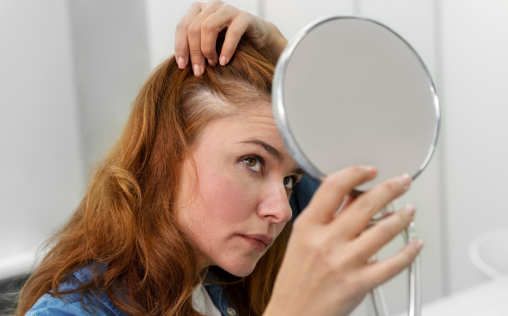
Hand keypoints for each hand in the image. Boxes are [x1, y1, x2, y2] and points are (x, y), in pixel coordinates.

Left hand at [175, 0, 286, 75]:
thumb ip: (194, 46)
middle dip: (194, 52)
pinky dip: (226, 49)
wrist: (256, 38)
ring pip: (208, 27)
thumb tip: (180, 64)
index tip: (182, 66)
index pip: (183, 26)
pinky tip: (224, 62)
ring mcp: (228, 9)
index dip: (180, 47)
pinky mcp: (244, 17)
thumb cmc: (228, 42)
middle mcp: (212, 6)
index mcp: (199, 9)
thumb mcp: (208, 42)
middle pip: (194, 28)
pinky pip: (232, 33)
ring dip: (207, 50)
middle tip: (198, 71)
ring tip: (212, 65)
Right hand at [265, 166, 422, 315]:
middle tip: (402, 182)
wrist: (293, 314)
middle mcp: (326, 241)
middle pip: (365, 204)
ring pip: (384, 230)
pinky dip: (409, 251)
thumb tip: (350, 196)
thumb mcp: (301, 241)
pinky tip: (414, 244)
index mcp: (308, 226)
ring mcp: (343, 262)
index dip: (356, 173)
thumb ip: (325, 218)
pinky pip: (392, 264)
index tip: (370, 171)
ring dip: (402, 216)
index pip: (334, 187)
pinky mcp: (358, 283)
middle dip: (390, 188)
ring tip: (409, 210)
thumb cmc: (296, 280)